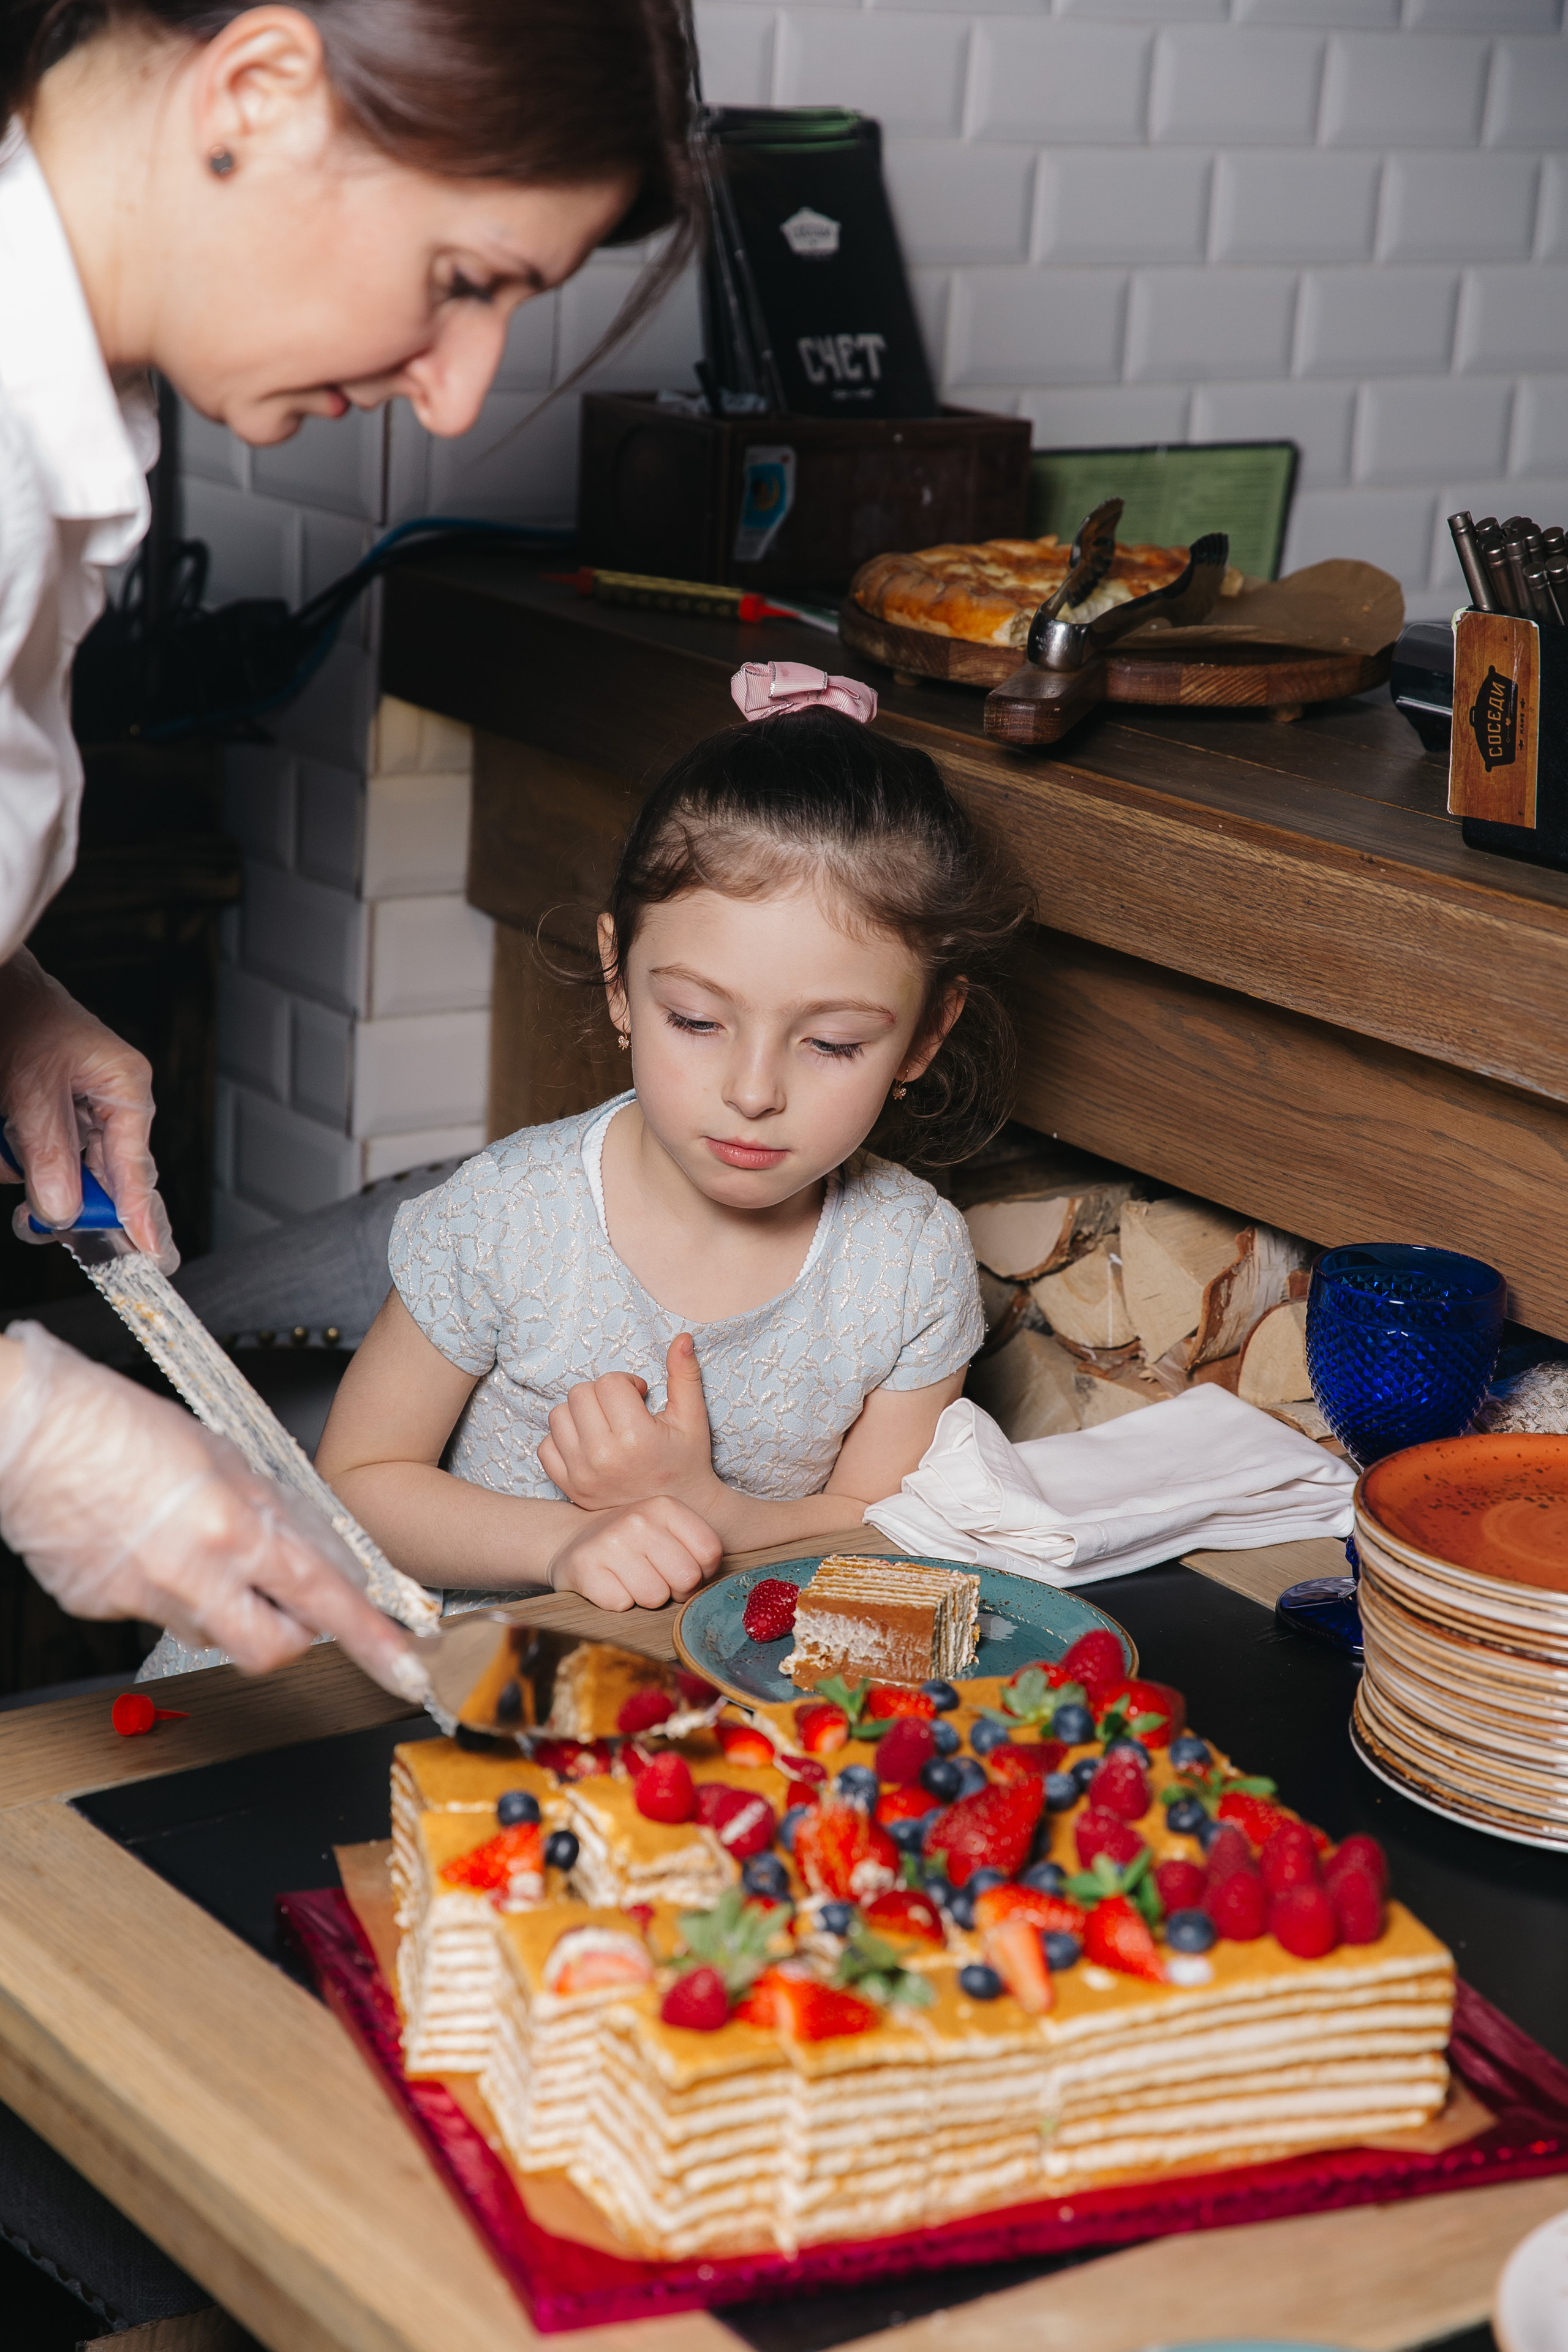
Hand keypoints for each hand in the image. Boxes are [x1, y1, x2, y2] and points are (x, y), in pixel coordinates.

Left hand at [0, 951, 176, 1268]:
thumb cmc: (20, 1014)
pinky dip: (10, 1151)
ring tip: (2, 1131)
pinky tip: (0, 1133)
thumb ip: (48, 1152)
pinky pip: (39, 1158)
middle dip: (64, 1192)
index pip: (136, 1167)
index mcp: (125, 1088)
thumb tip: (62, 1210)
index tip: (149, 1254)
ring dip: (23, 1163)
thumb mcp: (30, 1088)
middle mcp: (112, 1105)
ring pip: (64, 1172)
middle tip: (43, 1221)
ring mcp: (83, 1115)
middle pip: (104, 1179)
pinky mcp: (54, 1120)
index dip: (139, 1213)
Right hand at [0, 1324, 421, 1695]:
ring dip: (221, 1601)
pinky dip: (160, 1585)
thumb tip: (308, 1549)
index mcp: (232, 1528)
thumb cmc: (114, 1423)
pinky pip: (152, 1612)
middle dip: (291, 1634)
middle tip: (288, 1601)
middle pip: (271, 1647)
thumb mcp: (220, 1452)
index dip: (371, 1637)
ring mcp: (142, 1601)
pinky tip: (140, 1539)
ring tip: (190, 1542)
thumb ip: (270, 1508)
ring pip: (209, 1629)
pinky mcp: (100, 1609)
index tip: (404, 1664)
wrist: (25, 1431)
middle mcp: (191, 1576)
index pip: (323, 1599)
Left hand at [539, 1335, 721, 1515]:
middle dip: (602, 1394)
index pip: (609, 1383)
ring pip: (558, 1416)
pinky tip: (589, 1443)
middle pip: (579, 1394)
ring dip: (580, 1413)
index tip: (640, 1397)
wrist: (679, 1511)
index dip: (626, 1383)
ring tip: (605, 1425)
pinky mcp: (569, 1487)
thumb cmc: (686, 1461)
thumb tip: (682, 1337)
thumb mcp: (692, 1418)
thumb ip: (685, 1375)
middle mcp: (603, 1456)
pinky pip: (545, 1446)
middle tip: (622, 1410)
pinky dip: (563, 1439)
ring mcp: (582, 1474)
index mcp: (635, 1437)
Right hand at [544, 1494, 721, 1611]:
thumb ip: (695, 1548)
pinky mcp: (585, 1567)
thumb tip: (713, 1582)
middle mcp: (638, 1519)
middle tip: (657, 1579)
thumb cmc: (631, 1541)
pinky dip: (618, 1603)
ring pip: (655, 1597)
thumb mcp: (665, 1529)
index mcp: (665, 1506)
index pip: (710, 1552)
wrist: (573, 1539)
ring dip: (645, 1598)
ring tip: (631, 1580)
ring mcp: (610, 1542)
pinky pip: (622, 1605)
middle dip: (676, 1590)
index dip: (702, 1572)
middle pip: (686, 1578)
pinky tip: (610, 1584)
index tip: (683, 1569)